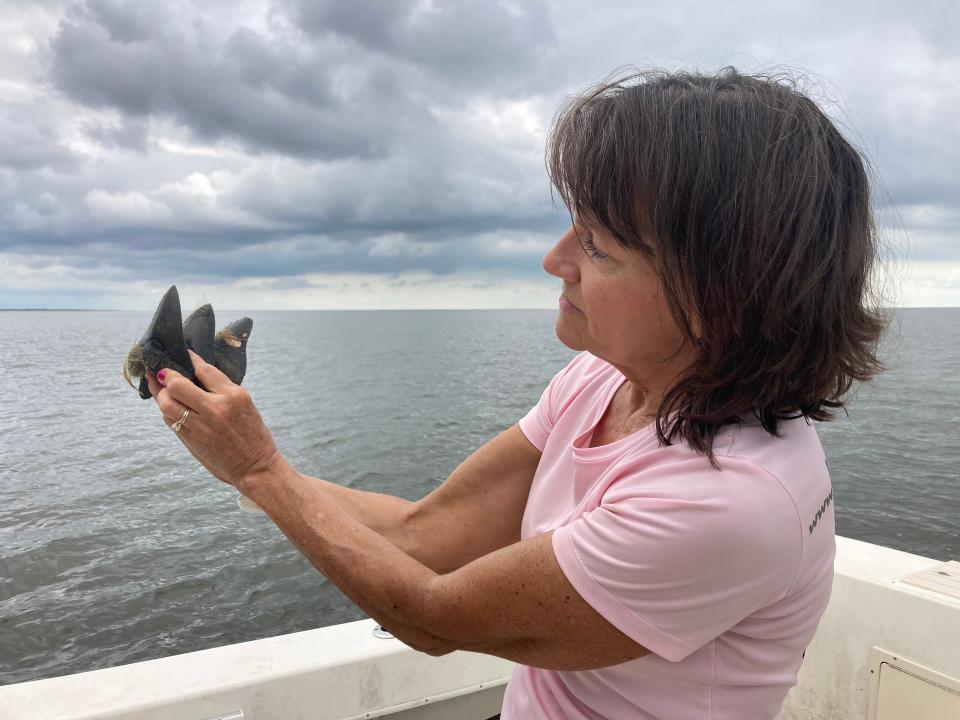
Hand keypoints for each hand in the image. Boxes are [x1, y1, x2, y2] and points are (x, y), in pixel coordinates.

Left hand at [147, 349, 285, 490]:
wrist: (255, 466)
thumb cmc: (253, 435)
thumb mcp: (246, 404)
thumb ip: (222, 390)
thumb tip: (197, 375)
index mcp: (233, 396)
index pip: (204, 370)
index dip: (189, 358)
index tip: (182, 353)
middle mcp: (215, 409)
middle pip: (177, 385)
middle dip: (166, 376)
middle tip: (161, 371)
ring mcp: (200, 426)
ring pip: (167, 404)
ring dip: (160, 394)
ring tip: (159, 388)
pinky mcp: (191, 440)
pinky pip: (170, 420)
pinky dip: (166, 411)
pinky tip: (168, 406)